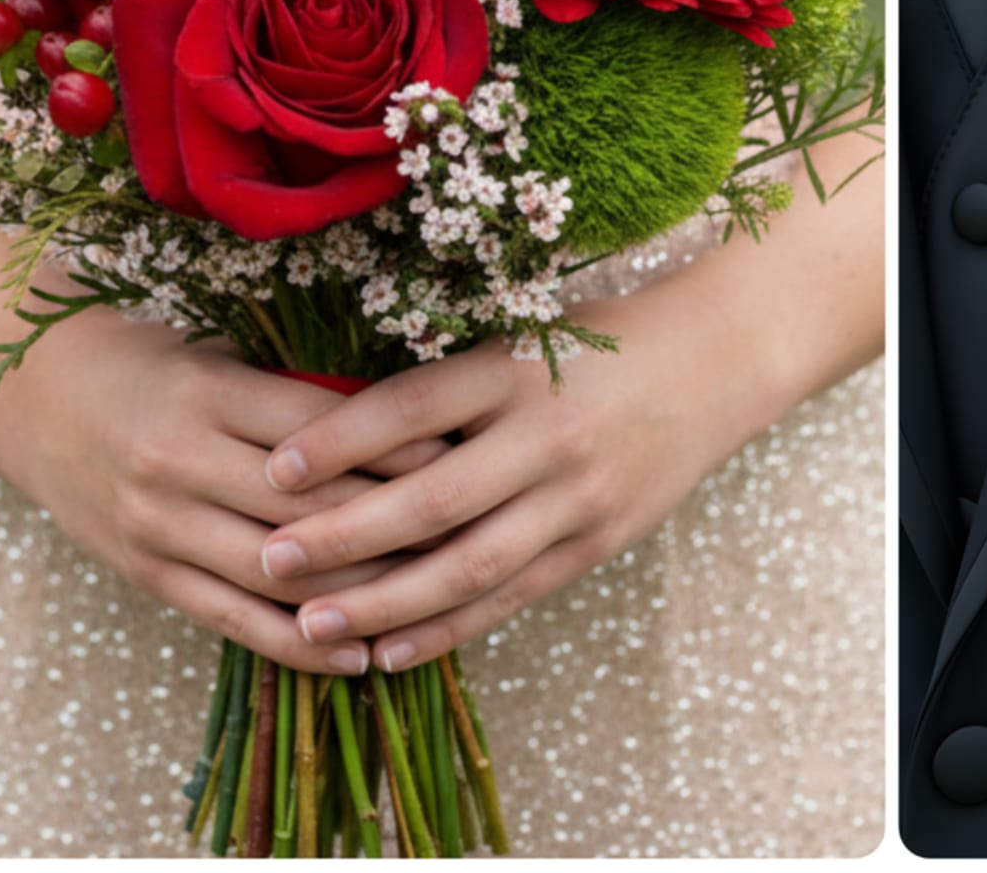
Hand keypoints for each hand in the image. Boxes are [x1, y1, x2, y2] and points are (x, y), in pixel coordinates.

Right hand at [0, 303, 450, 674]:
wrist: (40, 397)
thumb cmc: (162, 363)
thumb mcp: (230, 354)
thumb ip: (304, 389)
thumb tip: (418, 412)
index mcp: (211, 393)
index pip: (321, 430)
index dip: (396, 448)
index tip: (466, 455)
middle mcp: (180, 462)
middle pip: (306, 507)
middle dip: (395, 524)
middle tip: (471, 531)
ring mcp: (157, 526)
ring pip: (275, 572)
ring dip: (359, 592)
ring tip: (433, 598)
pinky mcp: (145, 575)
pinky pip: (231, 620)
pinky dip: (298, 643)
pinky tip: (357, 655)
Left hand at [259, 278, 784, 670]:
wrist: (717, 361)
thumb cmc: (601, 340)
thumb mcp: (526, 336)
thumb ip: (450, 382)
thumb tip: (334, 426)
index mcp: (520, 367)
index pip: (415, 404)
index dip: (340, 438)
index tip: (273, 467)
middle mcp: (548, 434)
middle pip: (432, 497)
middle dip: (344, 535)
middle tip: (270, 557)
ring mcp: (577, 496)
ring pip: (468, 564)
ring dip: (384, 601)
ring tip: (310, 622)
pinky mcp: (597, 541)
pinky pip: (511, 595)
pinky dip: (448, 628)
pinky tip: (389, 650)